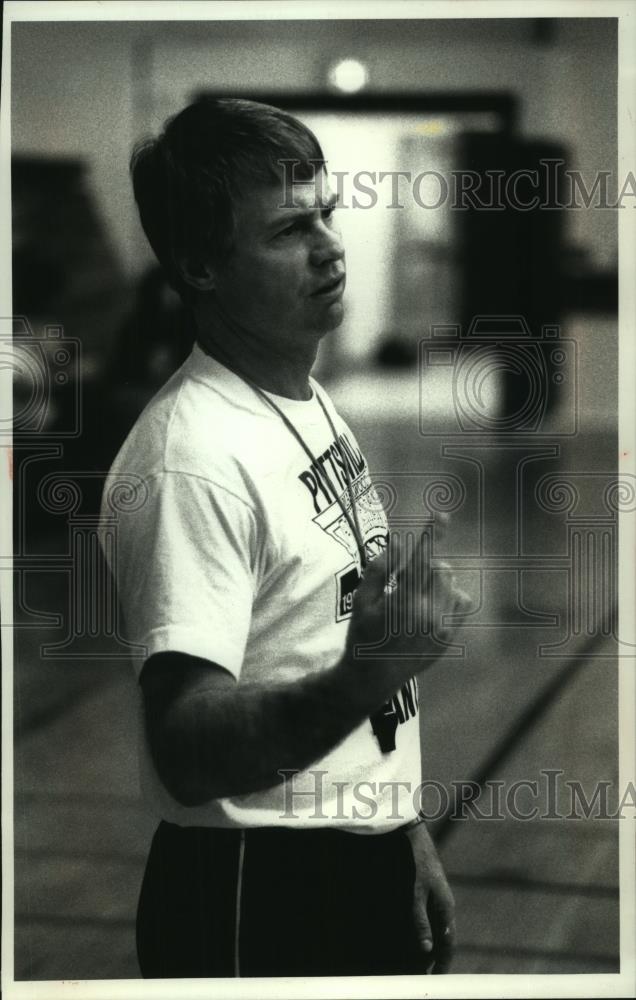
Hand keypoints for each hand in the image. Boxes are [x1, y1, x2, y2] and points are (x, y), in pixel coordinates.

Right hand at [341, 521, 470, 705]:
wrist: (373, 677)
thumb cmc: (362, 634)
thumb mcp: (362, 600)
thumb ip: (380, 568)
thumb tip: (399, 541)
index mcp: (404, 602)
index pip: (422, 559)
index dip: (432, 533)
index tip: (442, 513)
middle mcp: (428, 614)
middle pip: (440, 568)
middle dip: (424, 566)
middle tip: (403, 581)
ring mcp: (442, 627)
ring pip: (451, 583)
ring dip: (435, 581)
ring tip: (413, 597)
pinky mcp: (450, 635)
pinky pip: (462, 601)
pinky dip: (449, 596)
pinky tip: (430, 606)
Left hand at [405, 821, 455, 973]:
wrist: (413, 835)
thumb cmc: (415, 862)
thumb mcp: (415, 893)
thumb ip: (420, 920)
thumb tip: (426, 949)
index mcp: (445, 906)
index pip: (448, 942)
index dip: (443, 962)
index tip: (437, 978)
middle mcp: (444, 904)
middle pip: (444, 937)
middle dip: (437, 957)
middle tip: (426, 975)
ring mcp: (437, 897)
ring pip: (438, 928)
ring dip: (431, 944)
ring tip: (420, 962)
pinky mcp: (429, 891)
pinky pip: (431, 917)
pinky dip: (426, 930)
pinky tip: (416, 936)